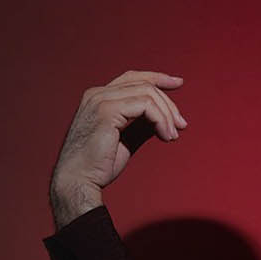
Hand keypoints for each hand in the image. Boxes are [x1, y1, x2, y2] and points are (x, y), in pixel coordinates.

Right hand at [49, 70, 186, 227]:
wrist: (79, 181)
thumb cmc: (98, 166)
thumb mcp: (125, 139)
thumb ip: (141, 125)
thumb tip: (163, 119)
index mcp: (99, 97)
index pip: (132, 78)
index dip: (157, 78)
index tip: (178, 84)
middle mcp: (98, 94)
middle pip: (143, 84)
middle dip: (168, 103)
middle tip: (181, 125)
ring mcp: (101, 100)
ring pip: (147, 93)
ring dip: (166, 114)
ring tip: (173, 135)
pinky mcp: (107, 111)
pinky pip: (145, 105)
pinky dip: (160, 120)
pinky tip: (166, 136)